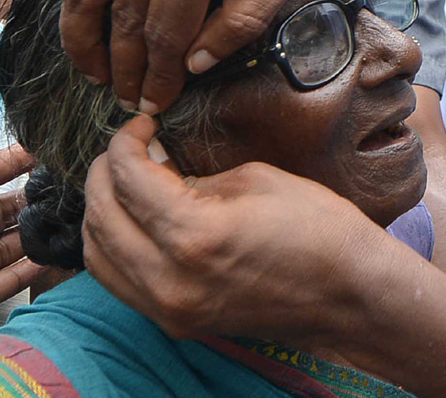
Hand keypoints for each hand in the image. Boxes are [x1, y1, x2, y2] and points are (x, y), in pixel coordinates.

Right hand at [60, 0, 333, 111]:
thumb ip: (245, 17)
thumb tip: (195, 63)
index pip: (167, 33)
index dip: (160, 77)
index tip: (158, 105)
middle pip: (126, 20)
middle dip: (127, 70)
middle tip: (131, 103)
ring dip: (89, 45)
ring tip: (100, 78)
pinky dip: (77, 3)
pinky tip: (85, 31)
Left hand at [83, 115, 396, 346]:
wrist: (348, 293)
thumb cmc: (318, 228)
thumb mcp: (257, 180)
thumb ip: (195, 178)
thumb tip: (159, 171)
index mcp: (195, 235)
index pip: (129, 179)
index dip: (127, 141)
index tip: (142, 124)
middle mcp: (170, 279)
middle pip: (100, 216)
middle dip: (105, 171)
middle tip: (128, 147)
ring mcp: (169, 308)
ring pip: (97, 255)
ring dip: (102, 210)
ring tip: (127, 182)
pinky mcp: (176, 321)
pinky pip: (118, 280)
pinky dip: (114, 245)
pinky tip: (136, 221)